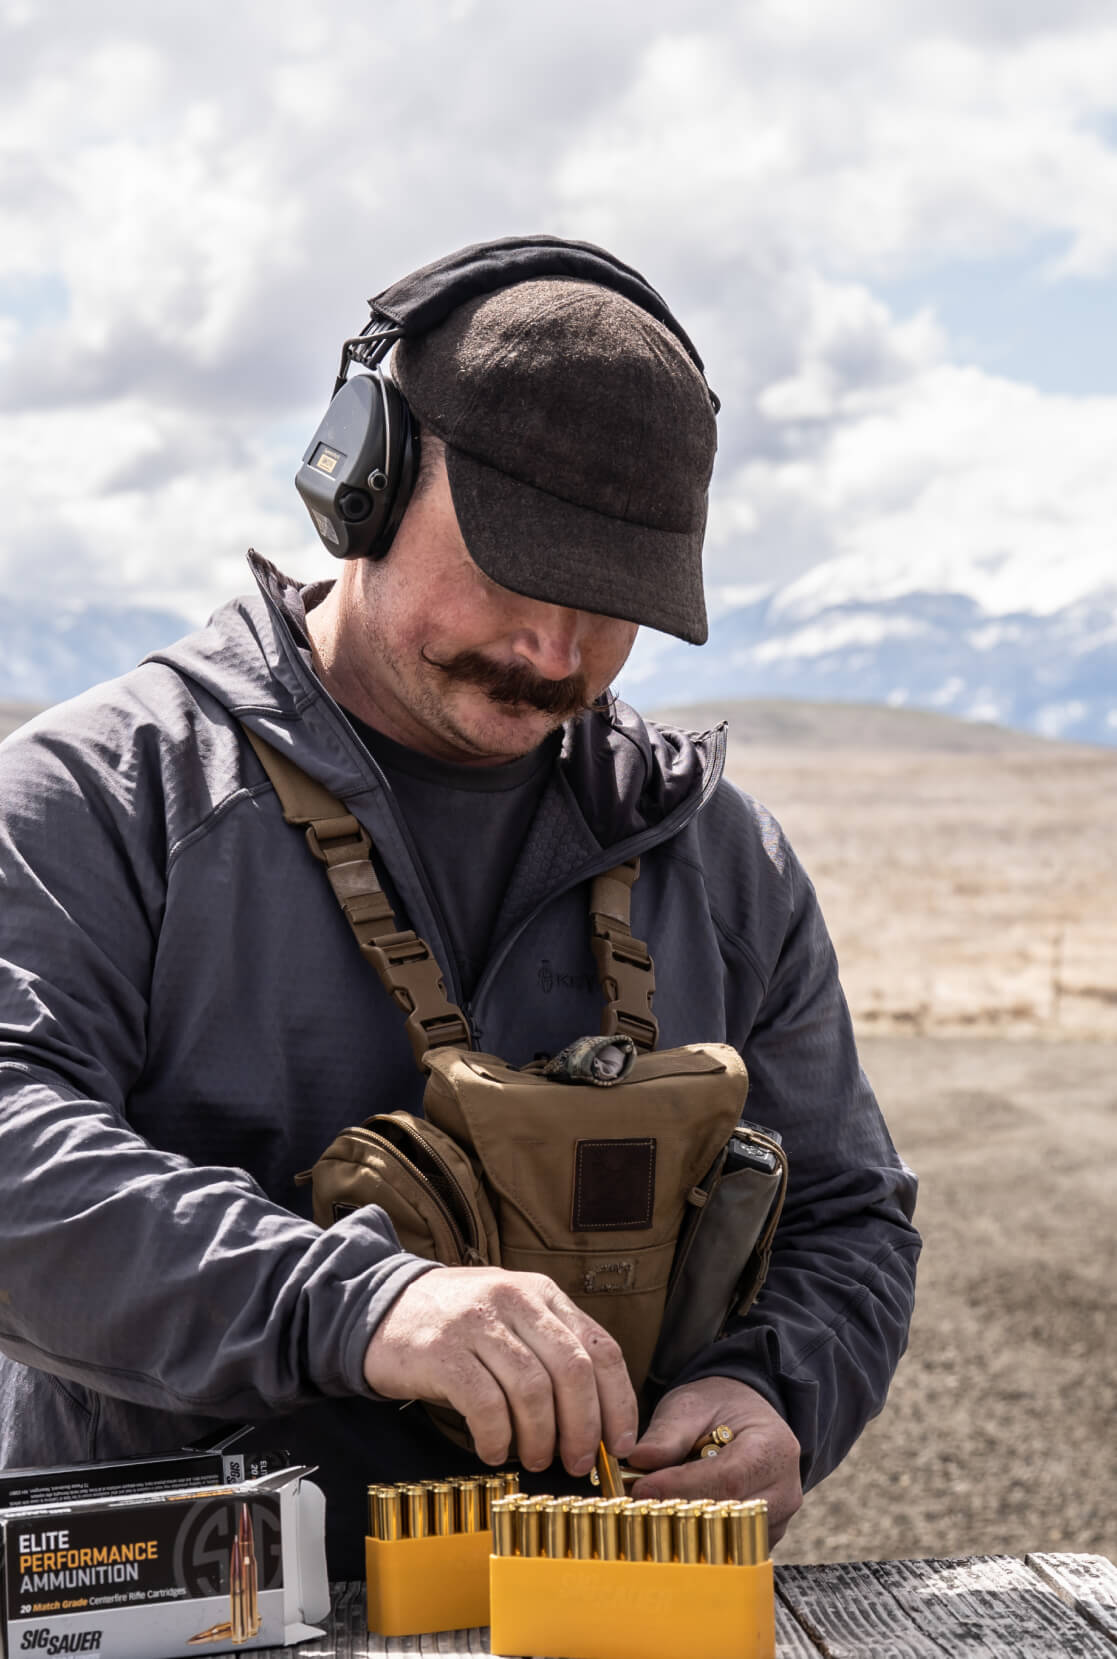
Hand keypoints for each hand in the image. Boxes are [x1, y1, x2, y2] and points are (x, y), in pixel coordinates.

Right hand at [362, 1266, 637, 1475]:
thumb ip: (553, 1351)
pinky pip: (485, 1405)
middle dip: (583, 1427)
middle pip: (573, 1370)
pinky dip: (497, 1438)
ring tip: (534, 1459)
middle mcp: (514, 1301)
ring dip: (540, 1437)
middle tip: (577, 1462)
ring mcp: (477, 1323)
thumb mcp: (512, 1320)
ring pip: (533, 1389)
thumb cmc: (457, 1326)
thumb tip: (598, 1419)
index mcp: (542, 1294)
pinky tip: (494, 1452)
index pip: (601, 1348)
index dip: (618, 1402)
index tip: (619, 1444)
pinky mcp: (442, 1352)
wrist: (379, 1307)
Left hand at [626, 1377, 801, 1543]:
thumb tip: (638, 1460)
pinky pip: (729, 1548)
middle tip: (639, 1500)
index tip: (642, 1488)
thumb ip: (667, 1433)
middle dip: (679, 1508)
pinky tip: (676, 1516)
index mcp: (773, 1447)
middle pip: (729, 1513)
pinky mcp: (763, 1539)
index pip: (728, 1478)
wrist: (744, 1419)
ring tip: (656, 1504)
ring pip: (728, 1537)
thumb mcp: (691, 1406)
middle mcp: (784, 1490)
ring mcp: (778, 1520)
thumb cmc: (719, 1409)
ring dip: (687, 1526)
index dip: (682, 1487)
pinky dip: (699, 1537)